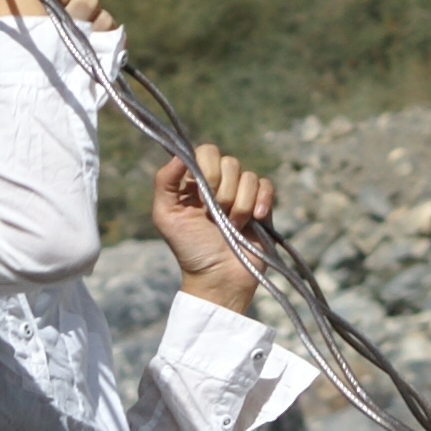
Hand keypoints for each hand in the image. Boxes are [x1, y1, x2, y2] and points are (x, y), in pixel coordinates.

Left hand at [154, 145, 275, 311]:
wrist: (219, 278)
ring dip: (239, 205)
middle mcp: (219, 183)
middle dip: (223, 191)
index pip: (206, 152)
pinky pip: (267, 186)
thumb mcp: (166, 216)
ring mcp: (241, 194)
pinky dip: (261, 202)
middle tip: (214, 215)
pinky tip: (254, 221)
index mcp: (194, 182)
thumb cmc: (189, 249)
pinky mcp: (261, 205)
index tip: (202, 194)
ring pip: (248, 177)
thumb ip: (164, 182)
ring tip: (231, 226)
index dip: (207, 168)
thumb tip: (179, 154)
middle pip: (229, 162)